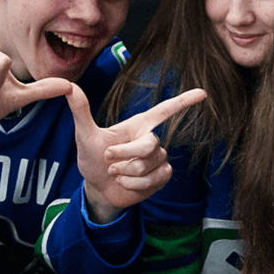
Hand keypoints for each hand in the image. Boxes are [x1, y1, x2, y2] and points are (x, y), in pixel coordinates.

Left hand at [67, 85, 205, 223]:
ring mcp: (158, 159)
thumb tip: (70, 86)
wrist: (98, 188)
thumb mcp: (85, 135)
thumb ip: (81, 111)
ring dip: (126, 172)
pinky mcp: (161, 177)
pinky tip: (126, 183)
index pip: (165, 110)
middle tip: (108, 159)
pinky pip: (154, 179)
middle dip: (124, 155)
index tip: (203, 93)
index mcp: (139, 125)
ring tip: (116, 172)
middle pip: (150, 145)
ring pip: (149, 165)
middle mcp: (152, 140)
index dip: (183, 101)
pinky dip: (134, 184)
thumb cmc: (92, 158)